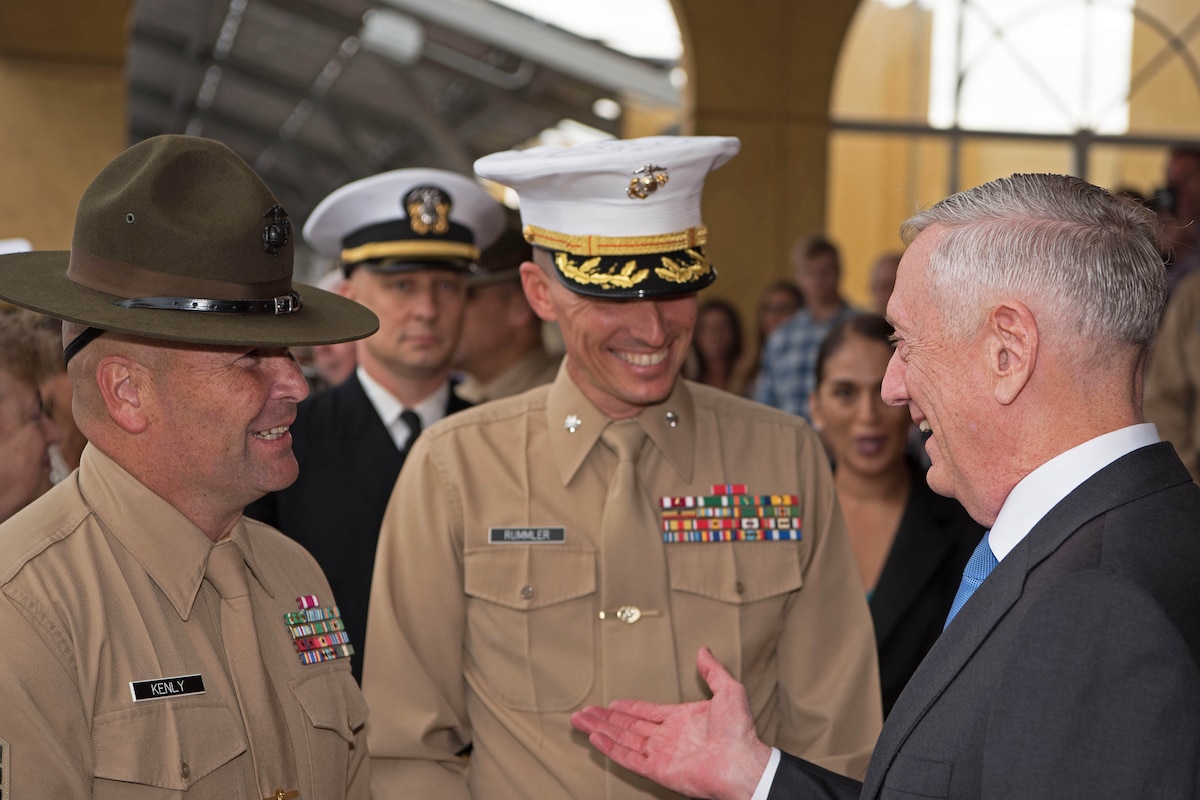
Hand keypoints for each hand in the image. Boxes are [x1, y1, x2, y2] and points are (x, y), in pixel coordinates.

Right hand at [570, 647, 771, 799]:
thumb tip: (704, 651)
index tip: (611, 704)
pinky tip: (595, 738)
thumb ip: (713, 671)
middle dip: (605, 719)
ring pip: (623, 740)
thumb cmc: (740, 732)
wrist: (743, 763)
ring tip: (580, 721)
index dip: (628, 708)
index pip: (647, 713)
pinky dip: (611, 748)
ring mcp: (661, 755)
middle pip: (628, 726)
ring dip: (601, 730)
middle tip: (583, 712)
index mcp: (681, 720)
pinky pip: (629, 758)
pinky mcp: (658, 770)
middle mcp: (668, 738)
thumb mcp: (729, 691)